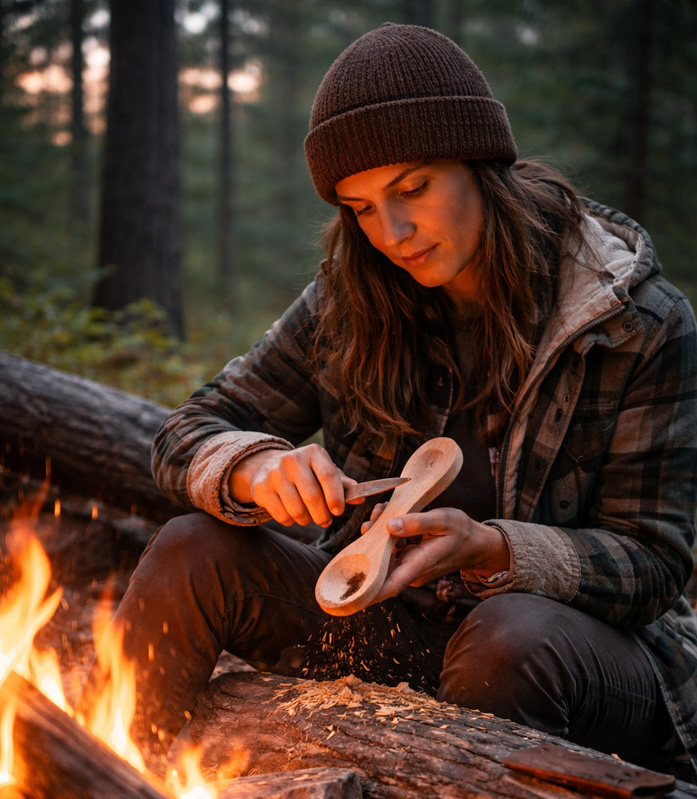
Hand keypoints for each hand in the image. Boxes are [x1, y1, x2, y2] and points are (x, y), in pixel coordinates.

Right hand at [229, 444, 359, 527]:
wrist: (268, 465)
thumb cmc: (306, 472)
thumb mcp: (324, 471)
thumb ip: (342, 484)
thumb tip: (361, 498)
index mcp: (313, 453)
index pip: (328, 475)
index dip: (335, 496)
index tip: (339, 511)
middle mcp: (292, 459)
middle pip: (312, 495)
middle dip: (322, 515)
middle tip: (325, 521)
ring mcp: (274, 473)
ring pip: (296, 508)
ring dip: (306, 520)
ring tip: (309, 518)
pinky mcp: (261, 487)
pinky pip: (281, 515)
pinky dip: (290, 521)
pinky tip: (292, 516)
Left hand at [360, 506, 509, 603]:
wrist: (476, 544)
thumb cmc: (462, 532)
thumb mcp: (443, 520)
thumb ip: (416, 523)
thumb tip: (389, 525)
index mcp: (419, 565)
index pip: (389, 584)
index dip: (367, 589)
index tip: (348, 589)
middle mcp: (411, 571)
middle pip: (380, 564)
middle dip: (369, 543)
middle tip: (372, 519)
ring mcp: (409, 567)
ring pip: (383, 555)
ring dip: (377, 535)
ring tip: (381, 511)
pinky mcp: (408, 560)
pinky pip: (391, 550)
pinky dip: (387, 535)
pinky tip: (388, 517)